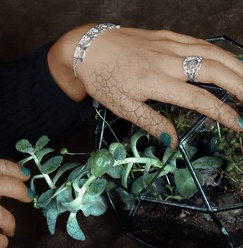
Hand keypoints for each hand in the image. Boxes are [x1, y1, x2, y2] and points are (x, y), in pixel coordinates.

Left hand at [49, 25, 242, 147]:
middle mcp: (167, 61)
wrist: (89, 49)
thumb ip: (151, 123)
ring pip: (211, 52)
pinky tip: (228, 59)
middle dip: (240, 86)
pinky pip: (198, 42)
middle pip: (213, 70)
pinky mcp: (166, 36)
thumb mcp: (123, 107)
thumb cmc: (103, 80)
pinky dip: (218, 51)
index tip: (239, 123)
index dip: (222, 112)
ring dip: (236, 66)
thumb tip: (172, 141)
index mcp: (155, 82)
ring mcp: (168, 45)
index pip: (198, 99)